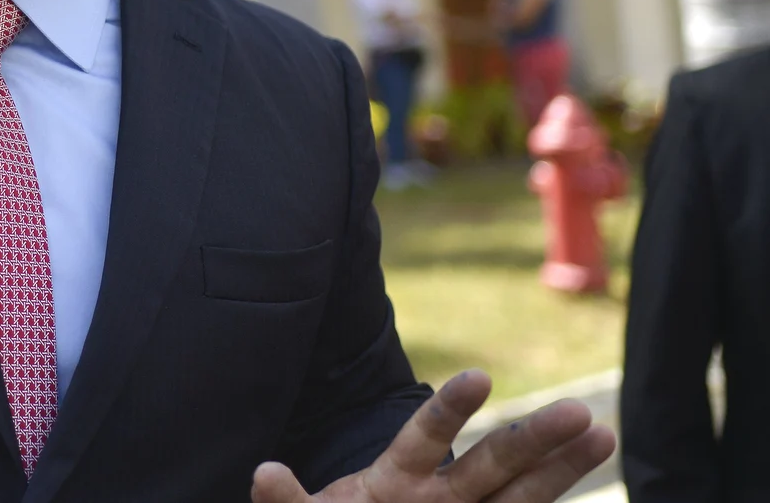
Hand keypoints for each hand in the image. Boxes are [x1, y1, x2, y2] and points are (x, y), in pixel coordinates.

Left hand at [252, 371, 613, 502]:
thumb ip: (285, 502)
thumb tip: (263, 473)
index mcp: (395, 481)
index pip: (425, 438)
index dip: (448, 410)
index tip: (479, 377)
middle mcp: (439, 499)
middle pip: (492, 466)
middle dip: (532, 439)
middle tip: (579, 410)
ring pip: (521, 499)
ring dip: (561, 471)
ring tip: (603, 433)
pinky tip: (592, 498)